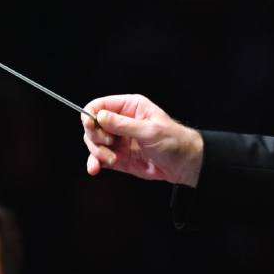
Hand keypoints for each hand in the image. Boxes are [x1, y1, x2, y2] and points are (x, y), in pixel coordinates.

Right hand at [81, 94, 203, 186]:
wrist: (182, 164)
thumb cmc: (173, 141)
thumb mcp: (149, 131)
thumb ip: (123, 125)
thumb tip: (99, 116)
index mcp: (130, 107)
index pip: (100, 105)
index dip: (91, 115)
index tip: (91, 126)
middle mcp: (121, 121)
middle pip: (93, 125)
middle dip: (95, 136)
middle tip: (109, 144)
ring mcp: (118, 140)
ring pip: (94, 142)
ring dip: (97, 152)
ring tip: (112, 159)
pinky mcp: (117, 156)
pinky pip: (98, 158)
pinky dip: (94, 163)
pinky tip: (95, 168)